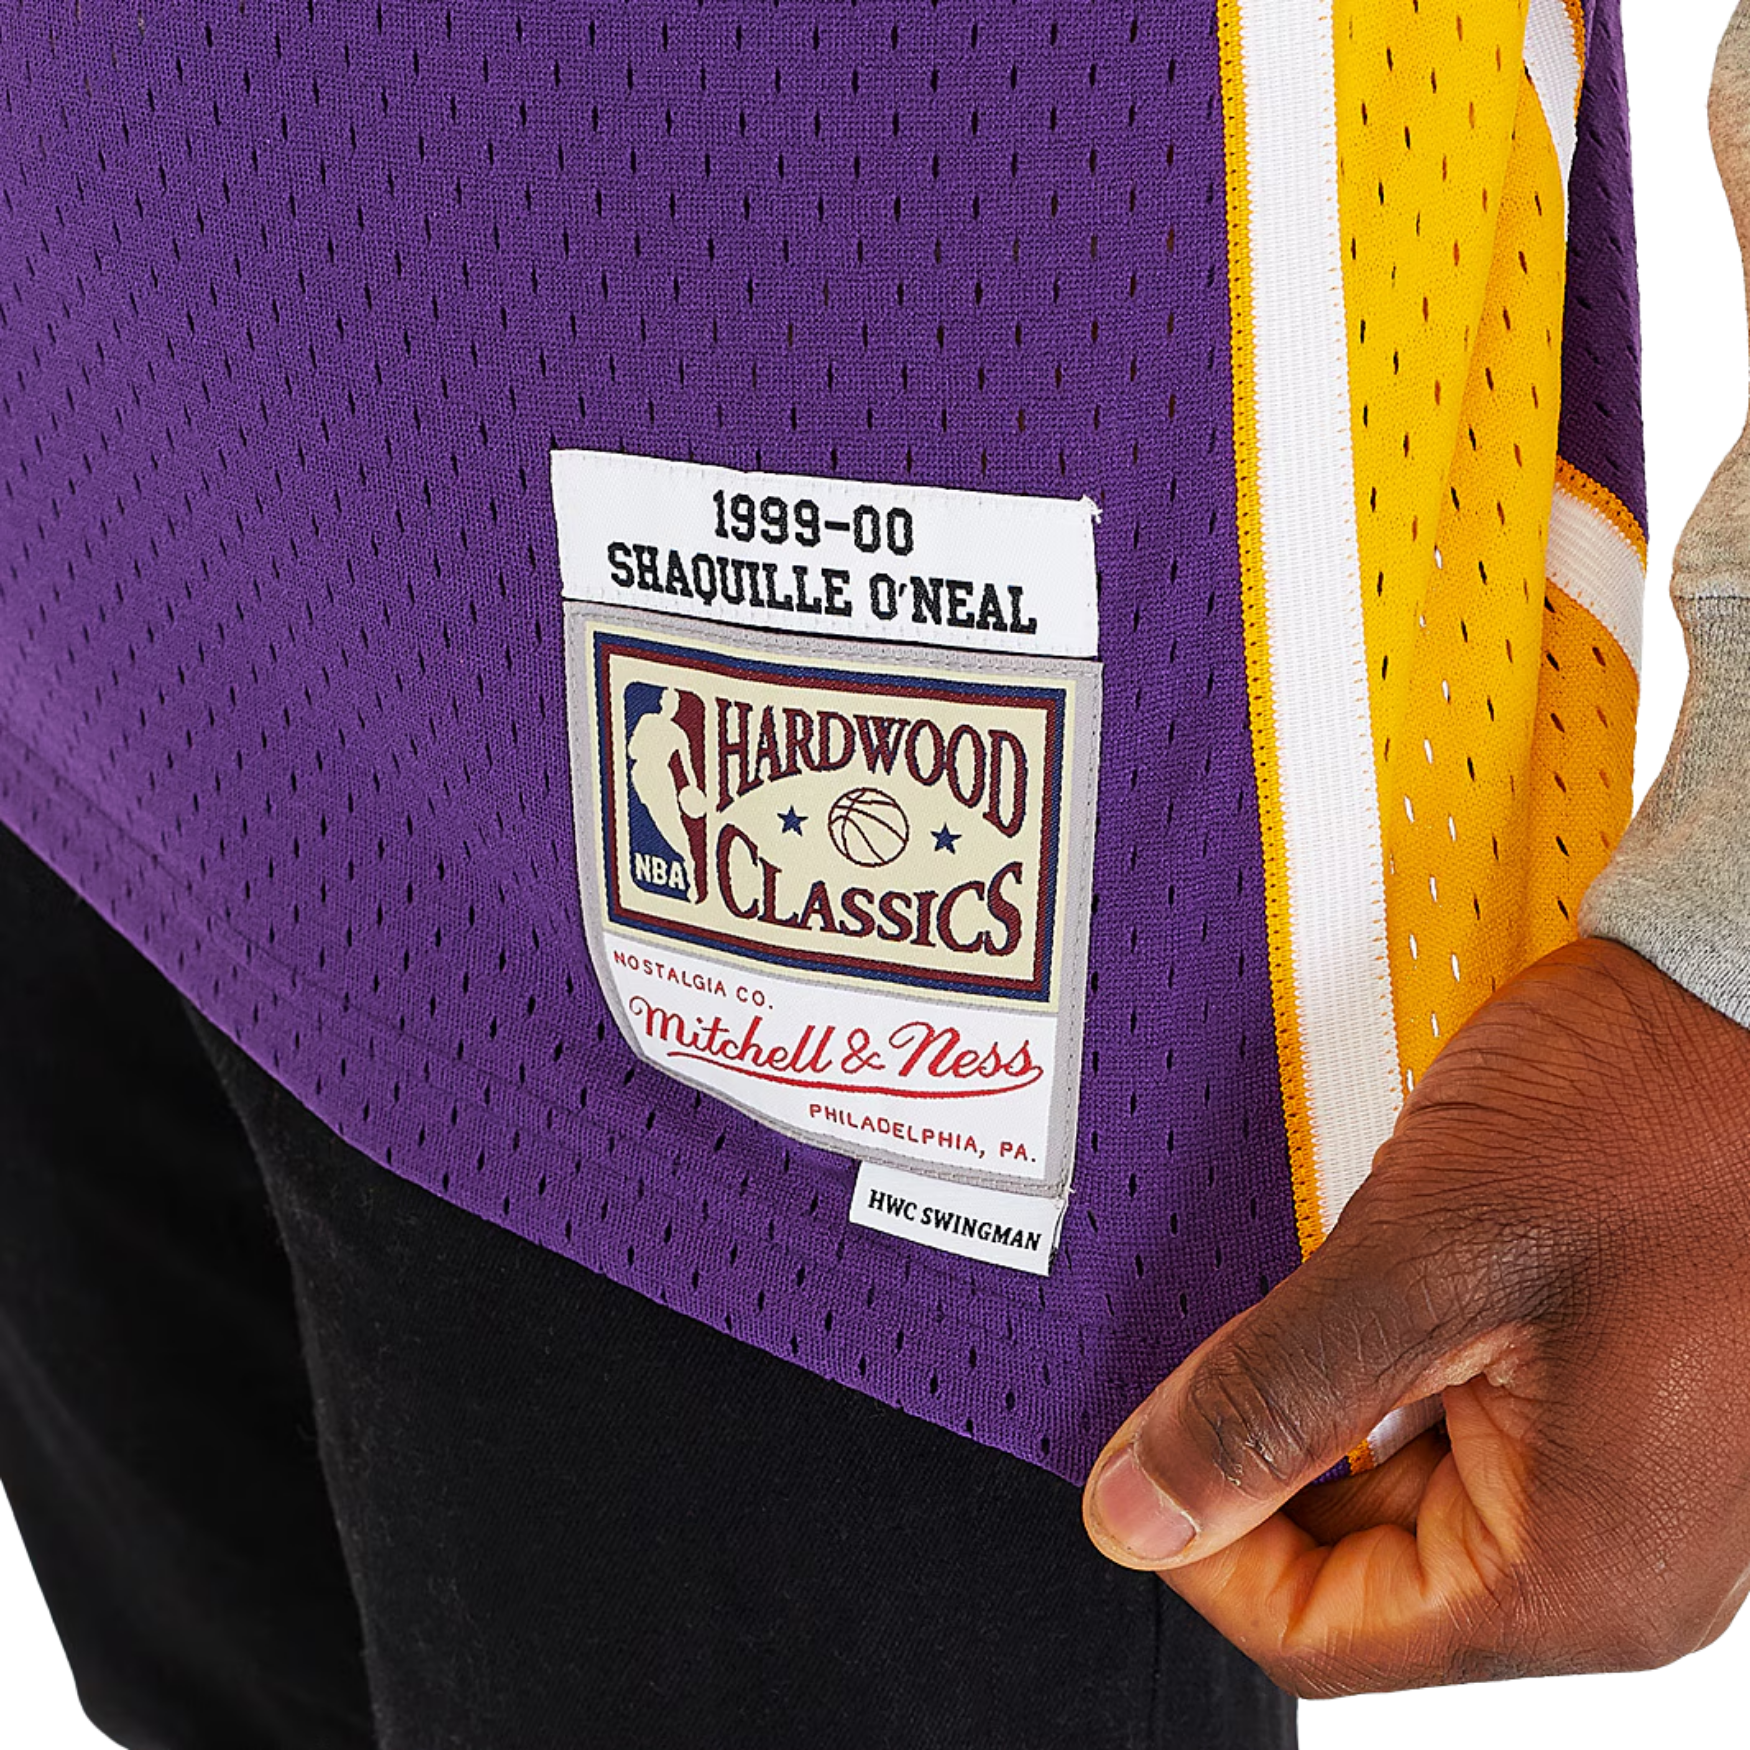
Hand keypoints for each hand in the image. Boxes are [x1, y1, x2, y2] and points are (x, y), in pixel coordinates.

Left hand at [1081, 938, 1749, 1694]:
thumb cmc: (1656, 1111)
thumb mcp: (1426, 1253)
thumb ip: (1271, 1398)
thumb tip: (1141, 1507)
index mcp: (1582, 1570)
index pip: (1327, 1635)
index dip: (1203, 1546)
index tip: (1134, 1454)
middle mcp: (1617, 1552)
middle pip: (1361, 1566)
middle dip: (1260, 1456)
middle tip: (1199, 1346)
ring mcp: (1622, 1479)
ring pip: (1399, 1491)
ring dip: (1319, 1402)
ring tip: (1294, 1294)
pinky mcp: (1609, 1402)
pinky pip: (1457, 1423)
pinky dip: (1382, 1365)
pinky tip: (1360, 1285)